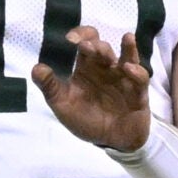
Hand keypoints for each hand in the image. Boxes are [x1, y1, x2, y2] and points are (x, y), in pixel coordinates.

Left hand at [33, 27, 153, 151]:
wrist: (110, 142)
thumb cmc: (87, 120)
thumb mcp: (64, 105)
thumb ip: (50, 87)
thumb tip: (36, 68)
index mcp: (87, 67)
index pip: (86, 42)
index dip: (80, 35)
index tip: (71, 39)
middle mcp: (106, 69)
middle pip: (103, 49)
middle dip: (96, 45)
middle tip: (86, 47)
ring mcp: (124, 79)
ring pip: (127, 58)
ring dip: (125, 48)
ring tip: (122, 41)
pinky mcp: (138, 92)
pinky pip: (140, 78)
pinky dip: (136, 72)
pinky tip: (129, 69)